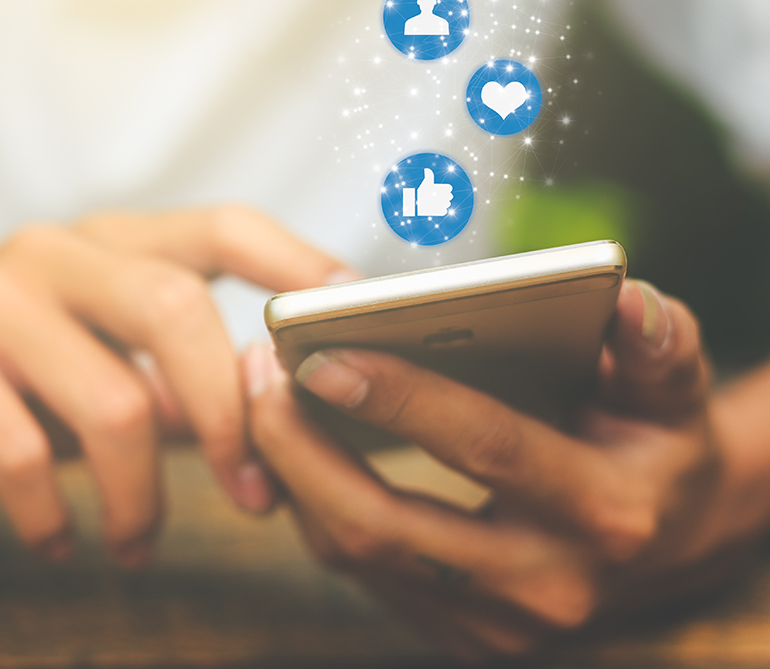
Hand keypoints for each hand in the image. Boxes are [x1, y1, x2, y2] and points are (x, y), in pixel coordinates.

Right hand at [0, 206, 347, 565]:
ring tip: (136, 545)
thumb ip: (170, 379)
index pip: (222, 226)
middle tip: (250, 498)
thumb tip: (273, 422)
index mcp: (105, 241)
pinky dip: (53, 517)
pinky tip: (57, 541)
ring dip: (140, 499)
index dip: (297, 263)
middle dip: (228, 419)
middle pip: (177, 311)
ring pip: (110, 400)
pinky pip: (20, 452)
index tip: (356, 314)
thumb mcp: (89, 359)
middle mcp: (51, 251)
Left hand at [247, 280, 763, 659]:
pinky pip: (362, 569)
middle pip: (386, 523)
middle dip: (302, 447)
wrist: (672, 539)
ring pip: (357, 553)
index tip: (320, 353)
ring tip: (260, 393)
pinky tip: (292, 442)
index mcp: (606, 512)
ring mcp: (497, 623)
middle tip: (257, 370)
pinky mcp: (459, 631)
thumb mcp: (673, 387)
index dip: (401, 398)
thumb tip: (623, 299)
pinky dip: (316, 504)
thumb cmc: (658, 443)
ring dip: (294, 473)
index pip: (486, 448)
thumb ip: (657, 341)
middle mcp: (548, 583)